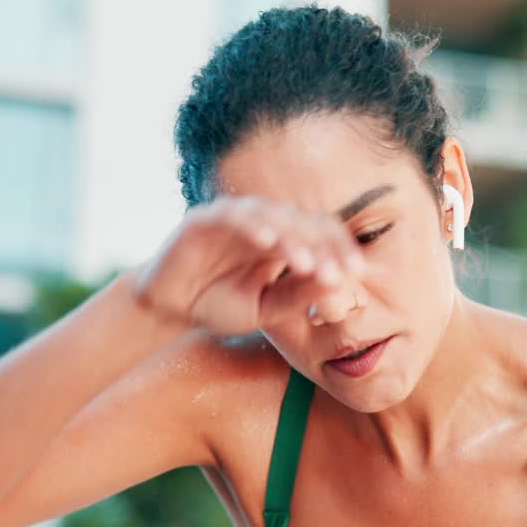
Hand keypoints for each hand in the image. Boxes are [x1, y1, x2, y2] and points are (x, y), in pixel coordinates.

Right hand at [132, 196, 364, 334]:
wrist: (169, 310)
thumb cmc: (219, 305)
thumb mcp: (267, 308)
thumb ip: (299, 294)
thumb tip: (337, 282)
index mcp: (283, 239)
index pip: (320, 233)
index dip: (339, 248)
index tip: (357, 271)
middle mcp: (263, 222)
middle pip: (302, 222)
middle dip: (321, 247)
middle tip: (335, 272)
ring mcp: (234, 217)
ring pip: (271, 216)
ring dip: (291, 238)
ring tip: (306, 262)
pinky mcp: (204, 219)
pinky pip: (231, 217)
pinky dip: (251, 226)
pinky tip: (266, 242)